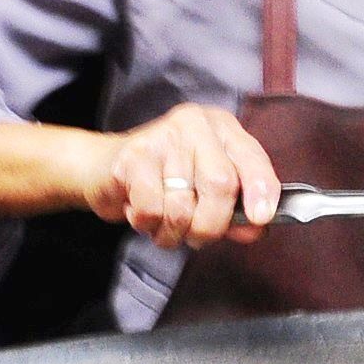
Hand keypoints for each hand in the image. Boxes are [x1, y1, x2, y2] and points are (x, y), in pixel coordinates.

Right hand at [88, 104, 281, 248]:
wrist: (102, 166)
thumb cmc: (164, 180)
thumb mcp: (206, 191)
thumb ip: (234, 209)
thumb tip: (256, 228)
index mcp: (222, 128)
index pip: (252, 158)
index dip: (261, 190)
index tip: (260, 218)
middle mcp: (195, 125)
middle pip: (221, 185)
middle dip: (211, 226)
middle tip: (197, 238)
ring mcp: (163, 137)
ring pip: (183, 206)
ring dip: (173, 231)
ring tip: (163, 223)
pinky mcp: (133, 156)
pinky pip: (152, 210)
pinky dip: (148, 223)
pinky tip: (141, 211)